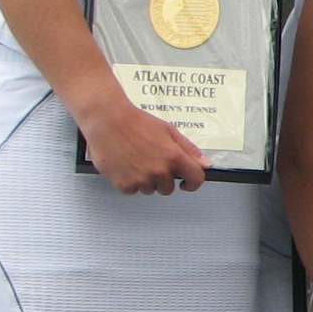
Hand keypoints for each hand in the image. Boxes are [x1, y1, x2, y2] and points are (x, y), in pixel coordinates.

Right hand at [72, 95, 208, 194]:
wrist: (107, 120)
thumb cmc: (136, 122)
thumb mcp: (168, 131)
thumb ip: (189, 150)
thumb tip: (205, 164)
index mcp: (174, 157)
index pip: (195, 179)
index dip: (193, 183)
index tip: (187, 183)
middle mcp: (159, 171)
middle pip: (169, 188)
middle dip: (164, 179)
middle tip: (151, 162)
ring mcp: (141, 179)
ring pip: (150, 190)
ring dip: (146, 181)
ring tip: (136, 161)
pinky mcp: (124, 184)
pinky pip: (133, 191)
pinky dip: (130, 182)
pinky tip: (126, 166)